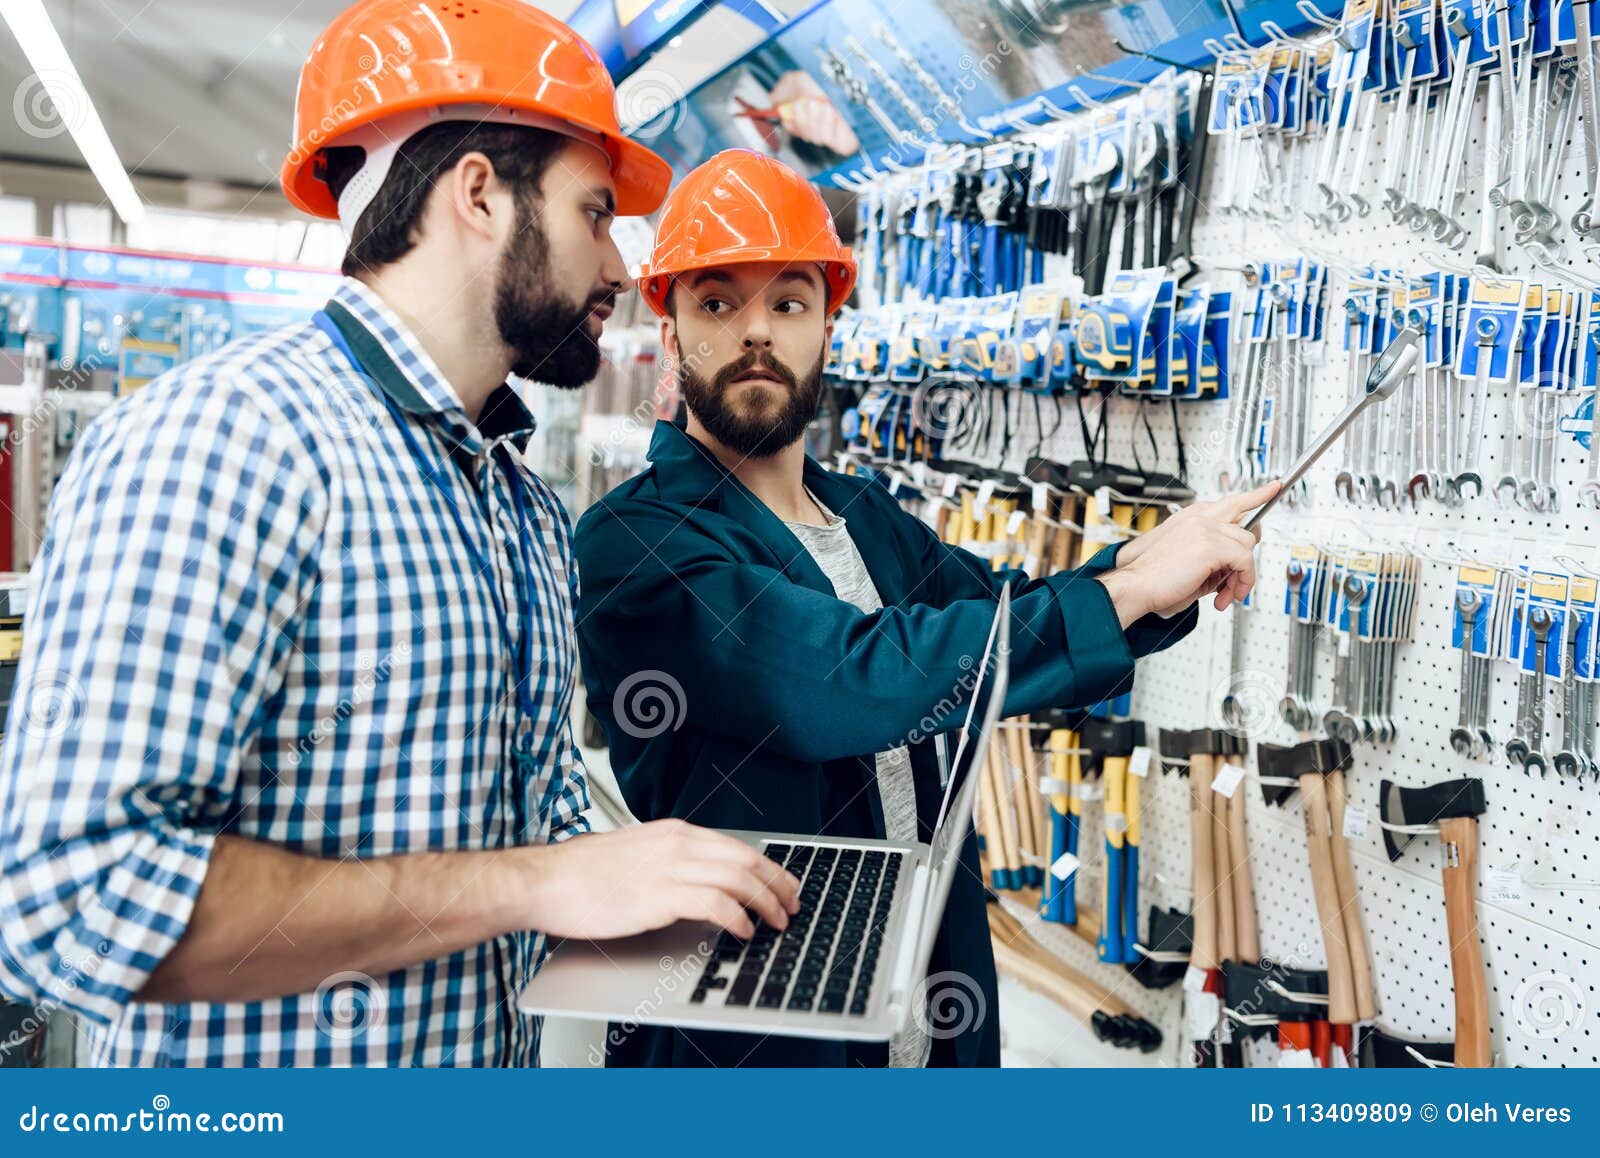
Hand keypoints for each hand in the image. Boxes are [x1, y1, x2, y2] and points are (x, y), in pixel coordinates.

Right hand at [516, 819, 800, 940]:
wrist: (544, 881)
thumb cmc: (578, 875)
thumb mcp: (633, 855)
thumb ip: (666, 862)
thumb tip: (693, 880)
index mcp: (673, 833)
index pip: (736, 846)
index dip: (767, 867)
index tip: (783, 883)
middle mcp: (677, 844)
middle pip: (746, 859)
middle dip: (777, 884)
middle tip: (792, 904)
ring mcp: (669, 868)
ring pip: (738, 879)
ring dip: (765, 903)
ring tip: (775, 922)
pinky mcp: (659, 895)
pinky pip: (715, 904)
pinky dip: (738, 917)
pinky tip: (743, 931)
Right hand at [1098, 481, 1279, 624]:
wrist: (1136, 585)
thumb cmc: (1156, 577)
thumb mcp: (1190, 559)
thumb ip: (1215, 553)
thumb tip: (1237, 564)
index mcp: (1193, 516)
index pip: (1233, 500)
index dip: (1257, 494)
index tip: (1273, 487)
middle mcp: (1201, 517)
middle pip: (1248, 520)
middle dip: (1254, 543)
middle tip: (1247, 570)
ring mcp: (1206, 528)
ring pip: (1248, 545)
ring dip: (1242, 574)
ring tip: (1225, 593)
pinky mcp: (1211, 546)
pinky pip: (1245, 561)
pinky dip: (1243, 581)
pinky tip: (1228, 593)